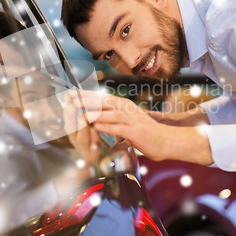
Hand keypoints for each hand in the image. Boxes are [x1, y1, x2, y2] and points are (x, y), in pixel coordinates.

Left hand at [70, 90, 212, 164]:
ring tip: (80, 112)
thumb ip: (113, 116)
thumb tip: (95, 115)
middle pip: (104, 102)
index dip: (86, 95)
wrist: (165, 141)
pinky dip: (106, 126)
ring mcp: (132, 120)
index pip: (102, 97)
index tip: (72, 93)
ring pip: (110, 113)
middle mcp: (128, 109)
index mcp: (124, 105)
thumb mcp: (127, 120)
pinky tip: (95, 126)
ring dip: (94, 113)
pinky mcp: (135, 132)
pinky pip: (118, 128)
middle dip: (86, 100)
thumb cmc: (144, 132)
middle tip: (71, 98)